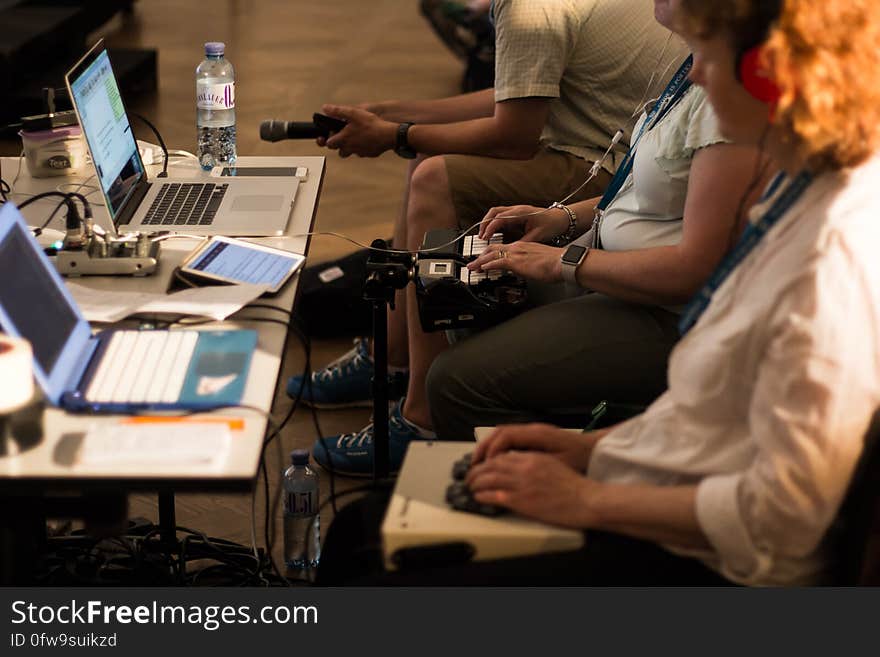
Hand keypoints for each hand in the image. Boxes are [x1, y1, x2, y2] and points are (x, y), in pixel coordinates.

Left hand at [320, 104, 396, 157]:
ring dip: (349, 147)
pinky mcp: (369, 154)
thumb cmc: (370, 124)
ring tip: (354, 138)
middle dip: (338, 145)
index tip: (330, 134)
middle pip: (339, 151)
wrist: (388, 135)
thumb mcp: (353, 113)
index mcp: (343, 139)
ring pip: (350, 153)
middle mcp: (350, 148)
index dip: (327, 139)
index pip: (329, 143)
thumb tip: (325, 108)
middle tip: (342, 137)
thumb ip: (338, 111)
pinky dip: (361, 147)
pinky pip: (362, 152)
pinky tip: (366, 139)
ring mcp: (359, 152)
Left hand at [466, 451, 598, 527]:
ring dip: (475, 482)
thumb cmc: (575, 487)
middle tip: (470, 476)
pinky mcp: (522, 500)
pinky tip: (477, 497)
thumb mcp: (554, 465)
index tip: (483, 465)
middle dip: (477, 470)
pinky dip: (482, 495)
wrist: (587, 500)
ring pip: (489, 478)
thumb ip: (535, 463)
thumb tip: (521, 467)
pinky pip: (494, 495)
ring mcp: (522, 483)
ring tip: (469, 486)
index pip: (503, 455)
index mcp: (533, 458)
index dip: (489, 460)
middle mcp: (525, 467)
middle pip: (492, 465)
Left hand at [467, 240, 563, 282]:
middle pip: (494, 249)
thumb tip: (525, 271)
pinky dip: (488, 265)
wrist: (563, 262)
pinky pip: (497, 262)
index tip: (486, 260)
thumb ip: (529, 264)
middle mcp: (518, 247)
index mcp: (524, 246)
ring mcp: (516, 253)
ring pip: (492, 254)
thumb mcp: (539, 262)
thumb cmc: (557, 264)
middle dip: (482, 256)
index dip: (492, 254)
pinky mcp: (516, 261)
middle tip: (474, 263)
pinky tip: (482, 268)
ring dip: (480, 261)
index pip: (503, 248)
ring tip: (472, 267)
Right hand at [473, 423, 594, 471]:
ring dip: (489, 446)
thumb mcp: (559, 463)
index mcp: (537, 434)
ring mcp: (531, 431)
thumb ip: (535, 463)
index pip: (506, 436)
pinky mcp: (533, 436)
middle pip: (499, 432)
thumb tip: (512, 467)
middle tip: (473, 464)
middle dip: (484, 447)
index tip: (486, 466)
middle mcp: (532, 429)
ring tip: (479, 462)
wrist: (592, 449)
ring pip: (502, 434)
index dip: (493, 450)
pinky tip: (494, 460)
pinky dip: (498, 447)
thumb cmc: (579, 457)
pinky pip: (509, 438)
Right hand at [479, 205, 568, 242]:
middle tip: (481, 236)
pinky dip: (494, 223)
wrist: (561, 219)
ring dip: (488, 222)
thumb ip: (522, 243)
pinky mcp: (517, 214)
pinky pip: (501, 216)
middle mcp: (517, 209)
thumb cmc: (551, 225)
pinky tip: (493, 232)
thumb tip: (510, 251)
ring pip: (496, 213)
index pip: (499, 218)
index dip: (490, 228)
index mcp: (521, 213)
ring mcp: (516, 210)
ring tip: (484, 235)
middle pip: (494, 212)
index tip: (485, 238)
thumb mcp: (537, 236)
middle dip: (485, 224)